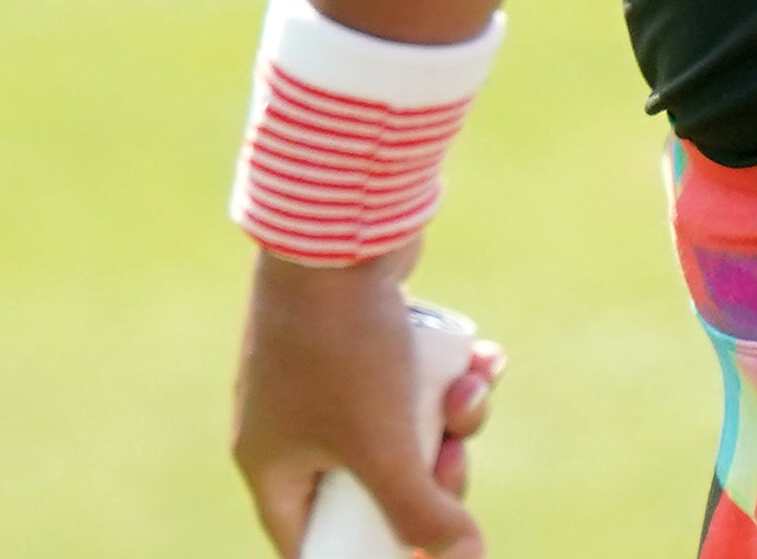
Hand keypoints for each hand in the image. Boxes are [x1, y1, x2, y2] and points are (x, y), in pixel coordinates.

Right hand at [231, 252, 505, 556]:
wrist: (339, 230)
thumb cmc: (343, 347)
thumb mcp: (384, 448)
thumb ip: (423, 515)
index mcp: (272, 461)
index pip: (311, 540)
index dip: (366, 554)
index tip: (417, 554)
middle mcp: (291, 419)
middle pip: (373, 485)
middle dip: (428, 476)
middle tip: (454, 459)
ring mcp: (326, 371)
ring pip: (403, 427)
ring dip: (451, 419)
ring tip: (470, 391)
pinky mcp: (362, 330)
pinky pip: (413, 375)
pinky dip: (450, 375)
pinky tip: (485, 363)